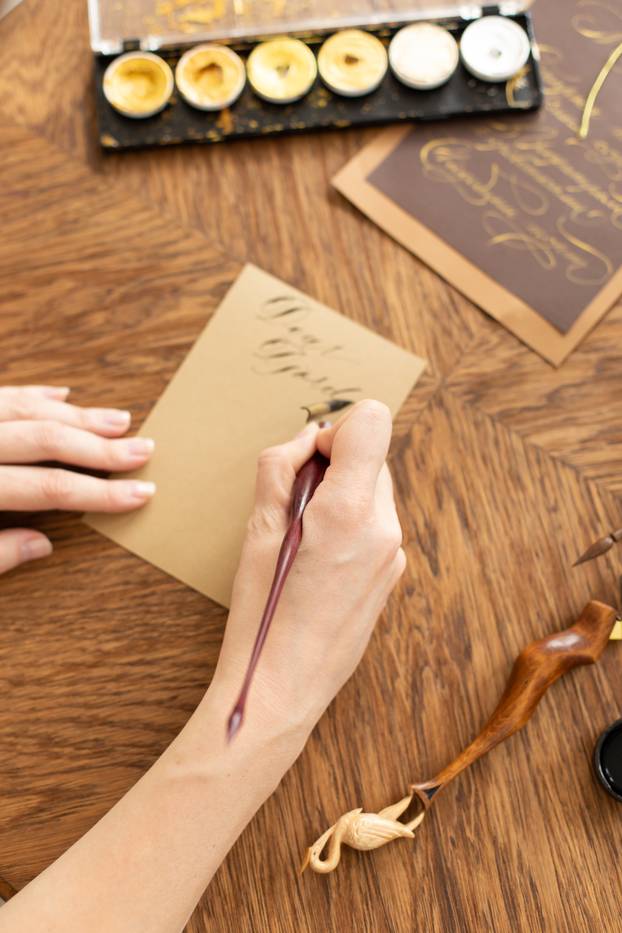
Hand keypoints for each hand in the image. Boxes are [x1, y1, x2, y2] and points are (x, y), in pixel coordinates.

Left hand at [0, 385, 155, 575]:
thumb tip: (40, 545)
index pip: (48, 488)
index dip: (99, 493)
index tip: (139, 494)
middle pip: (45, 440)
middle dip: (101, 447)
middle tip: (143, 450)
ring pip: (27, 410)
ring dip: (77, 416)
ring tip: (119, 420)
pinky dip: (32, 395)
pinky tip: (61, 396)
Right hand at [214, 400, 404, 750]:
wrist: (284, 689)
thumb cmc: (264, 613)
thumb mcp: (257, 530)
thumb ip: (280, 467)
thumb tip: (308, 437)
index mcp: (351, 510)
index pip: (372, 420)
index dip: (333, 431)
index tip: (308, 465)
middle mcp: (385, 528)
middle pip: (371, 455)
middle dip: (333, 466)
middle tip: (295, 509)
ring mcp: (394, 554)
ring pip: (373, 489)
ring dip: (340, 496)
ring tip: (303, 542)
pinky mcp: (393, 573)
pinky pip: (375, 523)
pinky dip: (349, 524)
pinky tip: (318, 563)